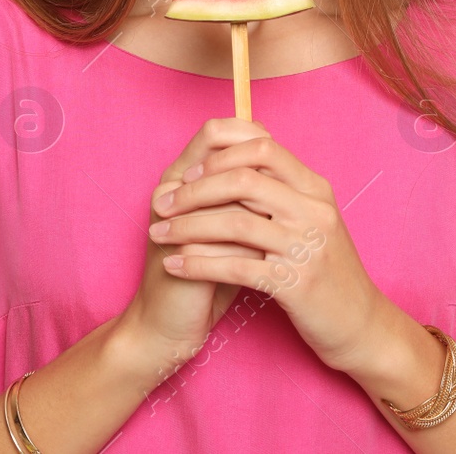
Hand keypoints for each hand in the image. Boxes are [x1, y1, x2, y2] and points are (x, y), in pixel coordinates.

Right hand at [117, 117, 272, 376]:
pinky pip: (225, 243)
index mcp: (181, 176)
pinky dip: (252, 251)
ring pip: (230, 201)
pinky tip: (267, 262)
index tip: (279, 160)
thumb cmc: (205, 271)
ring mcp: (172, 221)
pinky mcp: (181, 256)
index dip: (252, 138)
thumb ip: (244, 192)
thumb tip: (283, 160)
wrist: (169, 323)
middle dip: (261, 181)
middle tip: (286, 196)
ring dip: (260, 218)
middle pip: (222, 158)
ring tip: (279, 233)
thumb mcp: (228, 225)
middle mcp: (171, 190)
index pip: (215, 131)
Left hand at [147, 130, 387, 373]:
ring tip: (159, 234)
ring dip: (187, 227)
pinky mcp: (295, 284)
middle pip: (243, 181)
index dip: (220, 156)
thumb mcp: (315, 221)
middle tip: (163, 203)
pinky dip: (198, 264)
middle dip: (194, 190)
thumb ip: (282, 192)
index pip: (263, 149)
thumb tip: (235, 163)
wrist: (361, 325)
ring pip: (234, 224)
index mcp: (316, 189)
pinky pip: (235, 267)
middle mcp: (315, 211)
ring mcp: (307, 247)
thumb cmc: (328, 271)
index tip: (188, 173)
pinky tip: (176, 265)